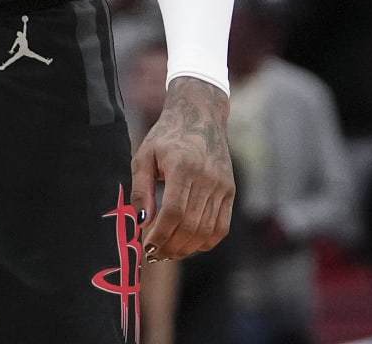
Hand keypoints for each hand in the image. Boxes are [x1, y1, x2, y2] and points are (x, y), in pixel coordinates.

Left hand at [132, 77, 234, 261]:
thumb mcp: (144, 155)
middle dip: (171, 246)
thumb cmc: (166, 136)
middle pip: (191, 226)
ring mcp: (222, 186)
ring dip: (186, 248)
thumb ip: (141, 189)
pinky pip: (221, 227)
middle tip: (154, 254)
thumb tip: (141, 222)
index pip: (174, 212)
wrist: (200, 116)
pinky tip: (188, 245)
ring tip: (168, 252)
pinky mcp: (230, 192)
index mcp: (183, 167)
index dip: (160, 235)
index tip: (146, 246)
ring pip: (206, 231)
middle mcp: (207, 178)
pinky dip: (205, 242)